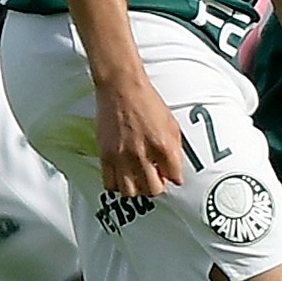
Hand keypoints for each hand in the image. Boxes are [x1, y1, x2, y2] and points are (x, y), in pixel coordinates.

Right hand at [93, 69, 186, 202]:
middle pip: (153, 190)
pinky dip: (117, 184)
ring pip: (131, 192)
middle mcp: (143, 154)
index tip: (170, 174)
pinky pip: (110, 183)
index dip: (174, 177)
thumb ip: (175, 149)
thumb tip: (175, 172)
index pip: (175, 177)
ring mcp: (122, 157)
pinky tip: (122, 175)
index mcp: (163, 145)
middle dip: (157, 186)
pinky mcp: (106, 155)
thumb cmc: (147, 102)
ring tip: (138, 178)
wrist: (121, 88)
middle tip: (155, 178)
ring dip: (137, 188)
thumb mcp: (171, 123)